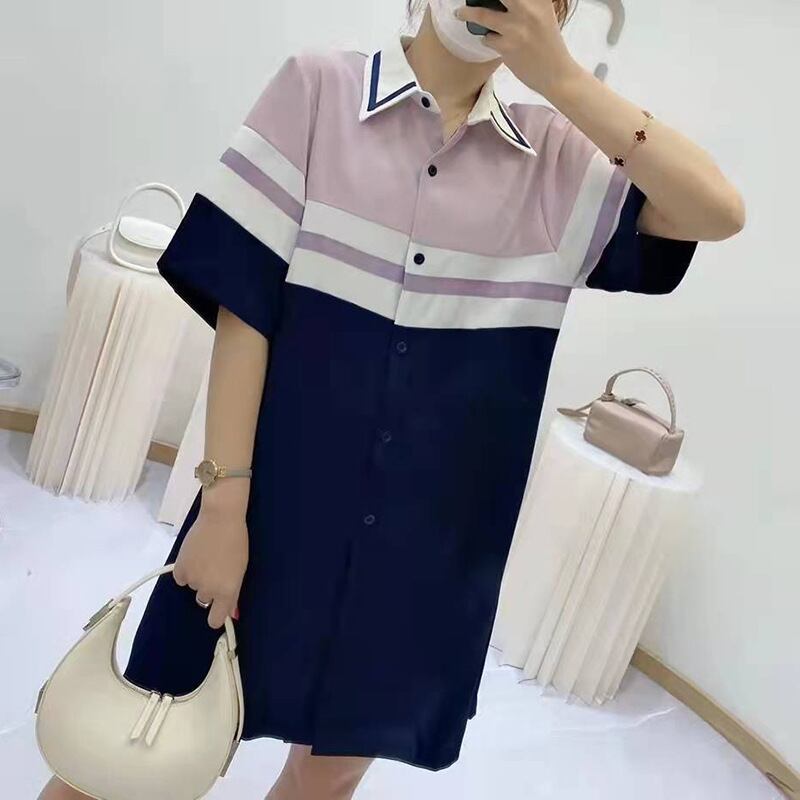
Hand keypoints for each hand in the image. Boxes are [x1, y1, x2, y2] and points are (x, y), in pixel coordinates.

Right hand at [172, 503, 248, 628]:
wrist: (221, 519)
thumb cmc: (237, 542)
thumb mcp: (241, 569)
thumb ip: (233, 591)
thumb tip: (231, 612)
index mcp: (227, 592)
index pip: (215, 620)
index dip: (216, 616)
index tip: (217, 609)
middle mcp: (209, 590)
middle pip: (205, 600)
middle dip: (209, 589)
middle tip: (215, 570)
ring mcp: (193, 580)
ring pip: (193, 587)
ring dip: (198, 578)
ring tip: (206, 558)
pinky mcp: (180, 569)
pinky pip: (181, 578)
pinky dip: (185, 571)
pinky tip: (194, 557)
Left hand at [455, 0, 581, 96]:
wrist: (556, 74)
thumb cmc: (549, 43)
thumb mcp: (543, 15)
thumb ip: (527, 4)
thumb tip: (502, 3)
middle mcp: (528, 8)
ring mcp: (516, 28)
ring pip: (483, 15)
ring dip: (468, 13)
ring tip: (460, 13)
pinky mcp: (508, 47)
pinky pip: (487, 39)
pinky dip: (486, 39)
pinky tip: (490, 40)